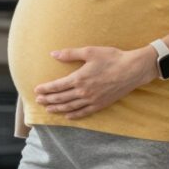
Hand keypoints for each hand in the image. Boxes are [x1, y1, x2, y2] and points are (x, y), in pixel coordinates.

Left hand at [34, 45, 157, 118]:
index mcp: (79, 78)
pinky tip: (68, 116)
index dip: (45, 89)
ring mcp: (92, 100)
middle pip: (61, 98)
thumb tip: (53, 54)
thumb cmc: (111, 58)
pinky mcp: (101, 104)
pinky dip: (74, 115)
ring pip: (70, 107)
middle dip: (48, 100)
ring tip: (48, 109)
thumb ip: (70, 54)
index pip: (57, 86)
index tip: (37, 90)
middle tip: (38, 101)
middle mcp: (83, 92)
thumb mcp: (90, 52)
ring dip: (57, 109)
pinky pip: (84, 112)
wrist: (132, 69)